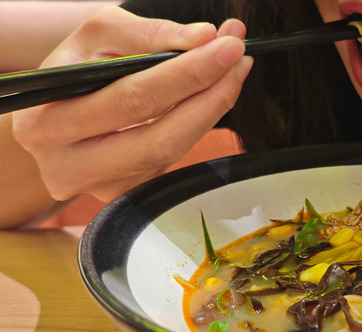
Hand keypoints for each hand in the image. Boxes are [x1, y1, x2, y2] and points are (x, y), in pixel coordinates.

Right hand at [11, 6, 252, 201]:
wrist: (51, 115)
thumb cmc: (75, 69)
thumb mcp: (98, 36)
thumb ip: (150, 34)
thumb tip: (203, 38)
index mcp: (49, 120)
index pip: (133, 98)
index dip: (188, 73)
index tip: (227, 46)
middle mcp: (68, 165)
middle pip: (159, 138)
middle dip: (210, 95)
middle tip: (239, 60)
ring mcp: (98, 188)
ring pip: (170, 153)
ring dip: (211, 110)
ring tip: (232, 71)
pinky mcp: (123, 195)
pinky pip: (170, 162)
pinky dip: (196, 127)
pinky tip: (211, 98)